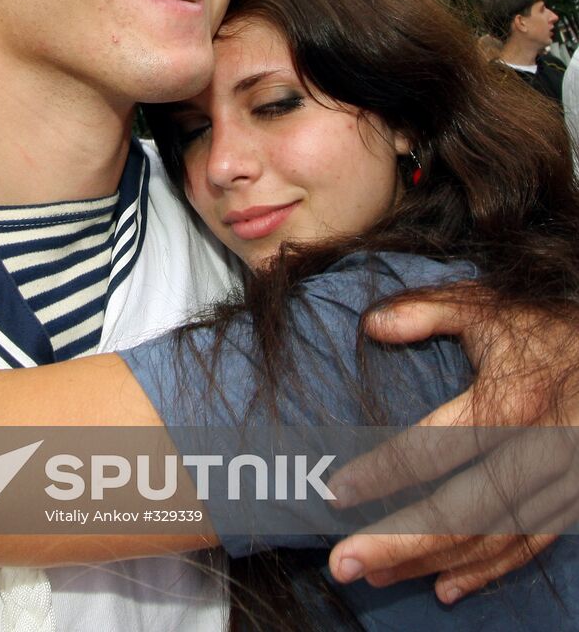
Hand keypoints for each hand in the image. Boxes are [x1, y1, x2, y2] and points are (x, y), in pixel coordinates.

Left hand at [327, 295, 578, 601]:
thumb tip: (372, 324)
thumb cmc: (543, 328)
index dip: (382, 472)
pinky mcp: (575, 500)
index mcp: (509, 402)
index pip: (433, 448)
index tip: (337, 492)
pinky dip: (487, 571)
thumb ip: (428, 310)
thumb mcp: (488, 306)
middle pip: (460, 510)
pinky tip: (445, 586)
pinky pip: (529, 547)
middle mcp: (537, 450)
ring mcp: (561, 482)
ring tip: (375, 574)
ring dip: (431, 561)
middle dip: (398, 540)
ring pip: (491, 538)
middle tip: (342, 563)